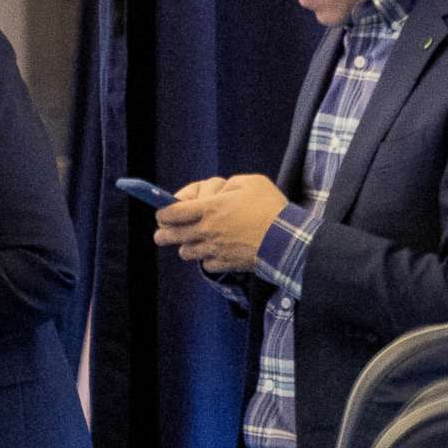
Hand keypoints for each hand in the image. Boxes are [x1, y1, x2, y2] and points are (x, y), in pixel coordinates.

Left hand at [154, 174, 288, 274]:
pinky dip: (206, 259)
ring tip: (191, 241)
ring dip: (186, 246)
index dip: (163, 213)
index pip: (172, 213)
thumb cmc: (270, 207)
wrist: (286, 239)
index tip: (163, 214)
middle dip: (163, 234)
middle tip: (161, 234)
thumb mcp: (250, 182)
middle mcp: (206, 231)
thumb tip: (218, 193)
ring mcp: (214, 250)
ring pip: (186, 253)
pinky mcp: (225, 264)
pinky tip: (214, 252)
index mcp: (209, 208)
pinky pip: (206, 265)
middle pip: (171, 236)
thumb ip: (228, 184)